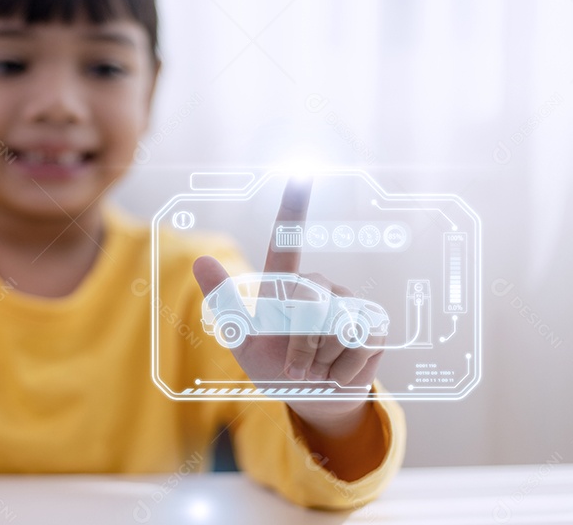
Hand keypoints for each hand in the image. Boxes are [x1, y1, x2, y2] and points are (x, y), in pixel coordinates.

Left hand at [192, 177, 384, 421]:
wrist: (313, 399)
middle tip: (296, 368)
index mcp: (286, 285)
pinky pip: (355, 345)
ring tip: (317, 367)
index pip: (288, 241)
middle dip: (298, 347)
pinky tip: (338, 372)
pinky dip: (339, 370)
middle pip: (308, 308)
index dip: (294, 207)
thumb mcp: (242, 338)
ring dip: (317, 360)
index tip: (301, 173)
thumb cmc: (275, 367)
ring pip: (331, 328)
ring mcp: (349, 304)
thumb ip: (224, 299)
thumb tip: (199, 258)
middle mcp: (319, 286)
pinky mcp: (373, 325)